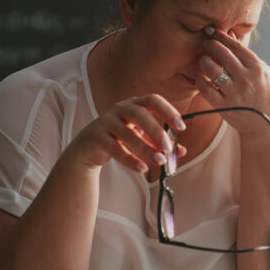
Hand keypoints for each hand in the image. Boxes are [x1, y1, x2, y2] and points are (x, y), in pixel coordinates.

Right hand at [67, 94, 186, 173]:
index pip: (153, 100)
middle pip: (139, 114)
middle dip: (156, 130)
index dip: (168, 111)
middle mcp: (119, 109)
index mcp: (134, 104)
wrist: (88, 148)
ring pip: (127, 133)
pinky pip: (115, 148)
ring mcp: (106, 122)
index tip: (181, 126)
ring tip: (159, 161)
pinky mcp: (96, 137)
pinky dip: (130, 159)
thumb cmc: (119, 139)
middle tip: (168, 147)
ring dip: (145, 148)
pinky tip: (142, 168)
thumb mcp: (141, 138)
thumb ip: (159, 143)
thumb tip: (181, 151)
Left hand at [197, 28, 269, 137]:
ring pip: (212, 70)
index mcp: (258, 69)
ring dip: (204, 61)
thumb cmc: (264, 97)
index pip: (236, 47)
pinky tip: (200, 77)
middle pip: (223, 54)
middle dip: (211, 45)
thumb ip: (246, 56)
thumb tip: (230, 35)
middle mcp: (247, 79)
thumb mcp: (262, 75)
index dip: (222, 36)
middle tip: (205, 42)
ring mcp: (235, 93)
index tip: (213, 31)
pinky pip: (205, 88)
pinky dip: (200, 80)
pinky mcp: (224, 106)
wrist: (266, 127)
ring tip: (203, 60)